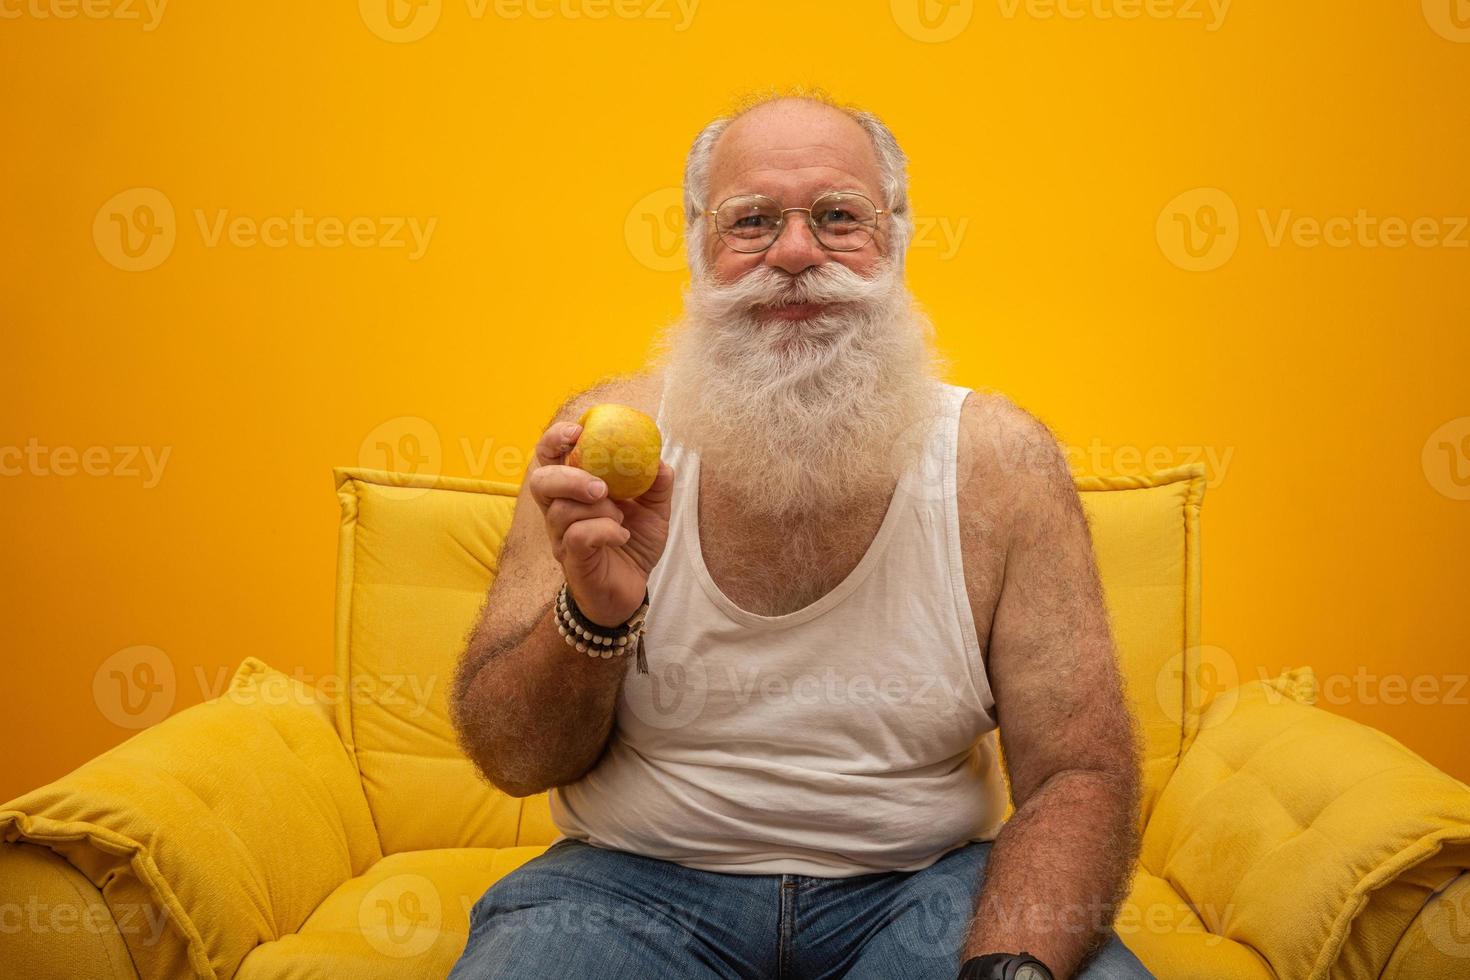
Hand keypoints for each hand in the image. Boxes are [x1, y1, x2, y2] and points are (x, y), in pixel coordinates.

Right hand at [528, 419, 674, 627]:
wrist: (631, 590)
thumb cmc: (632, 545)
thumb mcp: (653, 510)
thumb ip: (656, 483)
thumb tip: (659, 460)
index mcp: (573, 490)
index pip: (549, 456)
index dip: (555, 438)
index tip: (577, 431)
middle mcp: (559, 511)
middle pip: (540, 480)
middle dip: (569, 476)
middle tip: (601, 486)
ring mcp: (561, 536)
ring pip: (562, 510)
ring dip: (598, 509)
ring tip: (621, 517)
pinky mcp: (572, 559)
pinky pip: (578, 536)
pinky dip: (605, 531)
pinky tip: (621, 534)